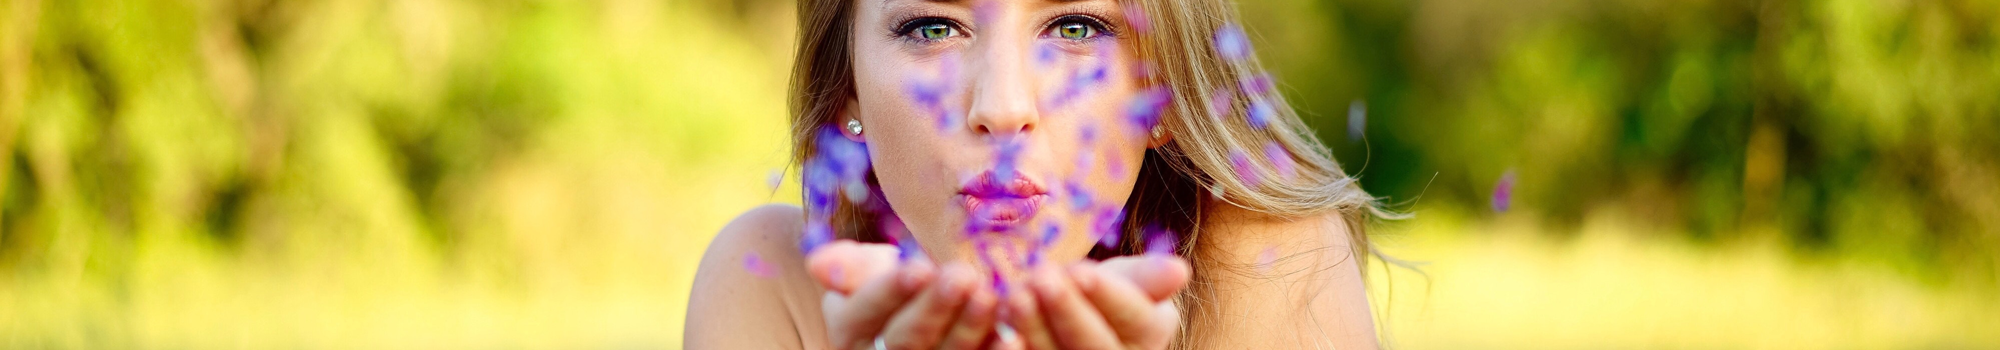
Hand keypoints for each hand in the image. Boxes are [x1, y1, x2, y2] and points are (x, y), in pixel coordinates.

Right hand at [808, 240, 1003, 349]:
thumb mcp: (868, 269)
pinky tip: (1012, 335)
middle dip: (933, 309)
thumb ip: (849, 266)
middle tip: (961, 277)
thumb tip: (819, 264)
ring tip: (989, 297)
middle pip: (904, 340)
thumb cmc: (895, 283)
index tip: (918, 267)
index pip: (864, 313)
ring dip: (968, 330)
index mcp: (849, 331)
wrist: (920, 306)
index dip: (890, 292)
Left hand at [998, 255, 1191, 349]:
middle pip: (1095, 347)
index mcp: (1151, 334)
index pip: (1135, 317)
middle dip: (1067, 312)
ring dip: (1034, 330)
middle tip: (1040, 277)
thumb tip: (1180, 272)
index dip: (1108, 296)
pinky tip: (998, 325)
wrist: (1073, 313)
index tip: (1080, 271)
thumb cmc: (1102, 292)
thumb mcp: (1128, 276)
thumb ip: (1148, 276)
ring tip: (1013, 295)